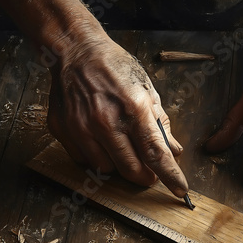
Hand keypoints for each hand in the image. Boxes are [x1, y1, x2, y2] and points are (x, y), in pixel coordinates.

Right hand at [0, 0, 187, 196]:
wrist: (76, 51)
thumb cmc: (115, 69)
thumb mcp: (147, 90)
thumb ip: (160, 124)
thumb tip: (174, 151)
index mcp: (133, 108)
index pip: (156, 153)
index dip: (170, 175)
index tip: (179, 191)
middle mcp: (106, 121)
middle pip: (131, 170)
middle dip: (145, 177)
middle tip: (150, 174)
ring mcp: (81, 127)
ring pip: (106, 170)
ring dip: (118, 165)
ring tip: (120, 146)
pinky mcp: (62, 130)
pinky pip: (83, 160)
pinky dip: (96, 157)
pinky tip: (100, 141)